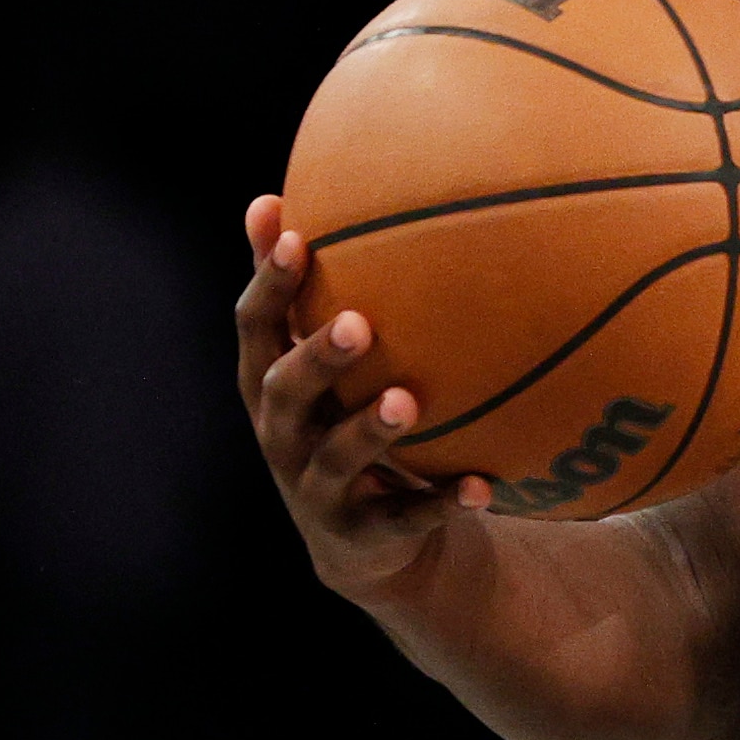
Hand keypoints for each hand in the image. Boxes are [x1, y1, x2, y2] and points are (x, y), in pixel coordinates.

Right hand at [235, 193, 486, 600]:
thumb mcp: (321, 364)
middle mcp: (282, 437)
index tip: (295, 236)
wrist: (369, 545)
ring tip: (408, 402)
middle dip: (317, 358)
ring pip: (336, 460)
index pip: (255, 329)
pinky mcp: (363, 536)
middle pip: (286, 394)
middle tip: (358, 323)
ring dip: (371, 431)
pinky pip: (406, 519)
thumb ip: (304, 292)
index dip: (270, 286)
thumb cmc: (342, 421)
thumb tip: (276, 193)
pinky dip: (441, 504)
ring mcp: (317, 490)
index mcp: (270, 385)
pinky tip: (484, 486)